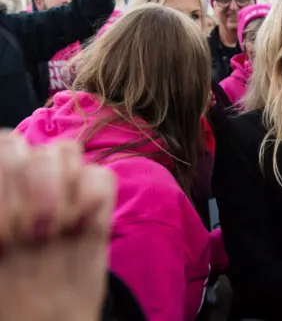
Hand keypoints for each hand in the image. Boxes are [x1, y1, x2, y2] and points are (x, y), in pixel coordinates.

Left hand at [0, 132, 115, 320]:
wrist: (50, 320)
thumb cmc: (10, 293)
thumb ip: (2, 215)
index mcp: (1, 189)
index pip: (3, 147)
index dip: (2, 177)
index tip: (3, 233)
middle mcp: (28, 181)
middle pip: (29, 148)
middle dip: (27, 187)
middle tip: (28, 234)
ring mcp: (66, 189)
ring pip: (66, 152)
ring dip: (58, 189)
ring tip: (55, 230)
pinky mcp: (99, 204)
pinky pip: (101, 176)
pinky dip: (92, 198)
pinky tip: (81, 227)